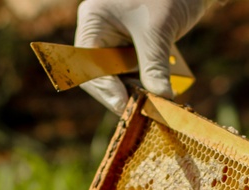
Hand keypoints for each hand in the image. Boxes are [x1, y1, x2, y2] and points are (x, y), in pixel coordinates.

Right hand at [75, 0, 209, 113]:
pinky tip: (160, 92)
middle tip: (143, 109)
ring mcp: (116, 39)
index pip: (88, 64)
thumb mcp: (159, 31)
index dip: (104, 88)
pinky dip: (146, 83)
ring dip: (135, 91)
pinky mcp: (133, 46)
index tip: (124, 105)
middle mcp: (100, 32)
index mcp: (94, 21)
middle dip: (121, 92)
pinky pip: (134, 72)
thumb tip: (159, 99)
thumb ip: (155, 65)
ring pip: (119, 77)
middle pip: (101, 74)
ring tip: (154, 103)